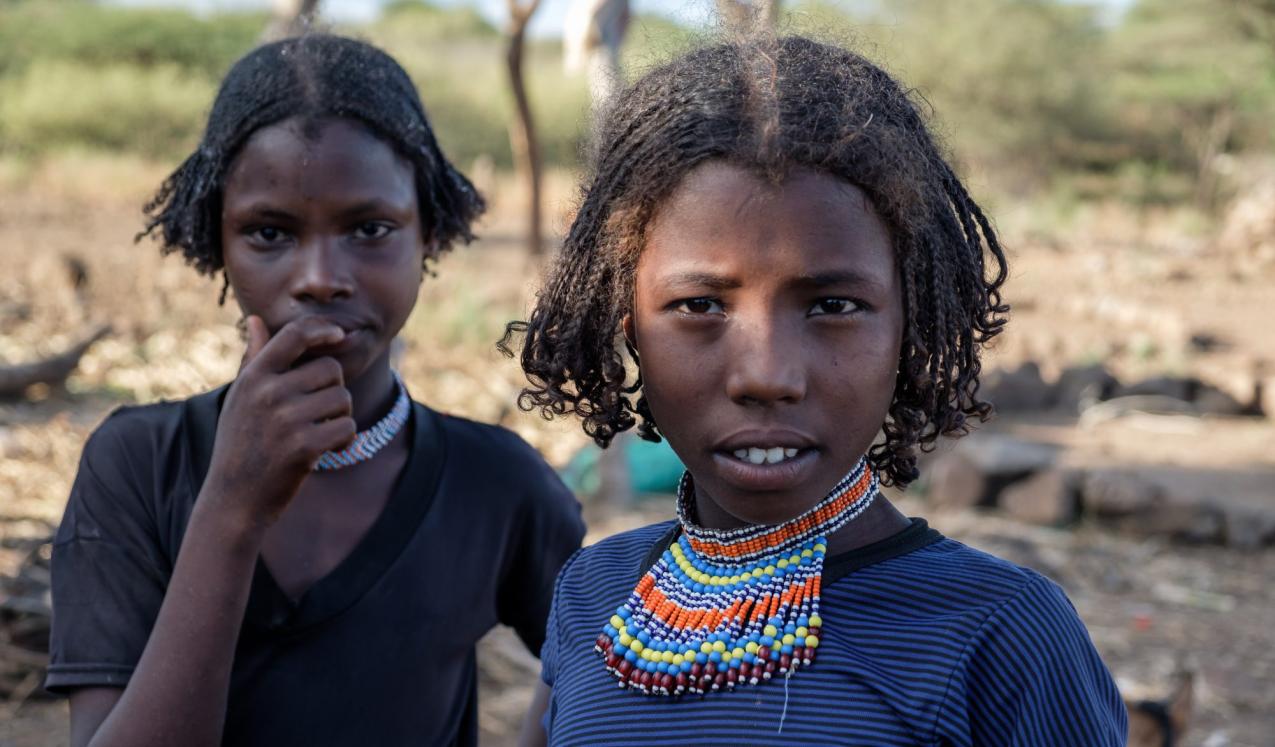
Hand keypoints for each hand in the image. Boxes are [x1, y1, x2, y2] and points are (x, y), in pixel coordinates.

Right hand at [202, 315, 355, 529]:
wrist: (234, 500)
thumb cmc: (240, 444)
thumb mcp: (240, 398)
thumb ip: (254, 359)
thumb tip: (256, 320)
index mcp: (254, 377)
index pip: (294, 335)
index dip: (322, 329)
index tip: (338, 334)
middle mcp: (268, 393)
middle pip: (330, 369)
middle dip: (334, 389)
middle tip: (318, 413)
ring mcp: (285, 419)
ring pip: (343, 399)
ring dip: (340, 417)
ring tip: (319, 432)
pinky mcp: (303, 446)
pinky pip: (347, 427)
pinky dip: (345, 440)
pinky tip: (327, 450)